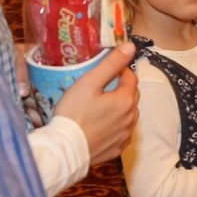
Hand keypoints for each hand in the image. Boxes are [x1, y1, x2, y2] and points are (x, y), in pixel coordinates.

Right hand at [51, 41, 138, 166]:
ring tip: (101, 105)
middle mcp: (130, 119)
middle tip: (102, 86)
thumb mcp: (89, 82)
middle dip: (122, 87)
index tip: (107, 70)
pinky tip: (102, 125)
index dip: (120, 70)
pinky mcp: (116, 150)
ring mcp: (124, 137)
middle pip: (132, 96)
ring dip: (121, 107)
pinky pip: (122, 133)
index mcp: (125, 101)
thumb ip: (111, 63)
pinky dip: (116, 126)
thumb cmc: (74, 113)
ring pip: (129, 115)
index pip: (131, 77)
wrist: (65, 150)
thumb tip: (130, 46)